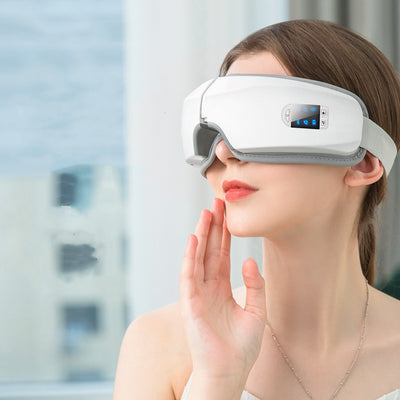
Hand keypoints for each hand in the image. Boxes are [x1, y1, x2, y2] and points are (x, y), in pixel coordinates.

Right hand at [179, 197, 266, 380]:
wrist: (230, 371)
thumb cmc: (241, 346)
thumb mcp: (257, 311)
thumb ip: (255, 285)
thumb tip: (249, 260)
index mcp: (222, 288)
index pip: (223, 254)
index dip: (225, 234)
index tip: (228, 213)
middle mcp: (208, 286)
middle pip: (210, 250)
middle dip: (213, 227)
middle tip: (217, 203)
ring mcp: (197, 293)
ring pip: (198, 257)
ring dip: (201, 235)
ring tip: (207, 213)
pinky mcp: (190, 303)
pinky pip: (188, 276)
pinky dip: (190, 257)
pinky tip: (194, 240)